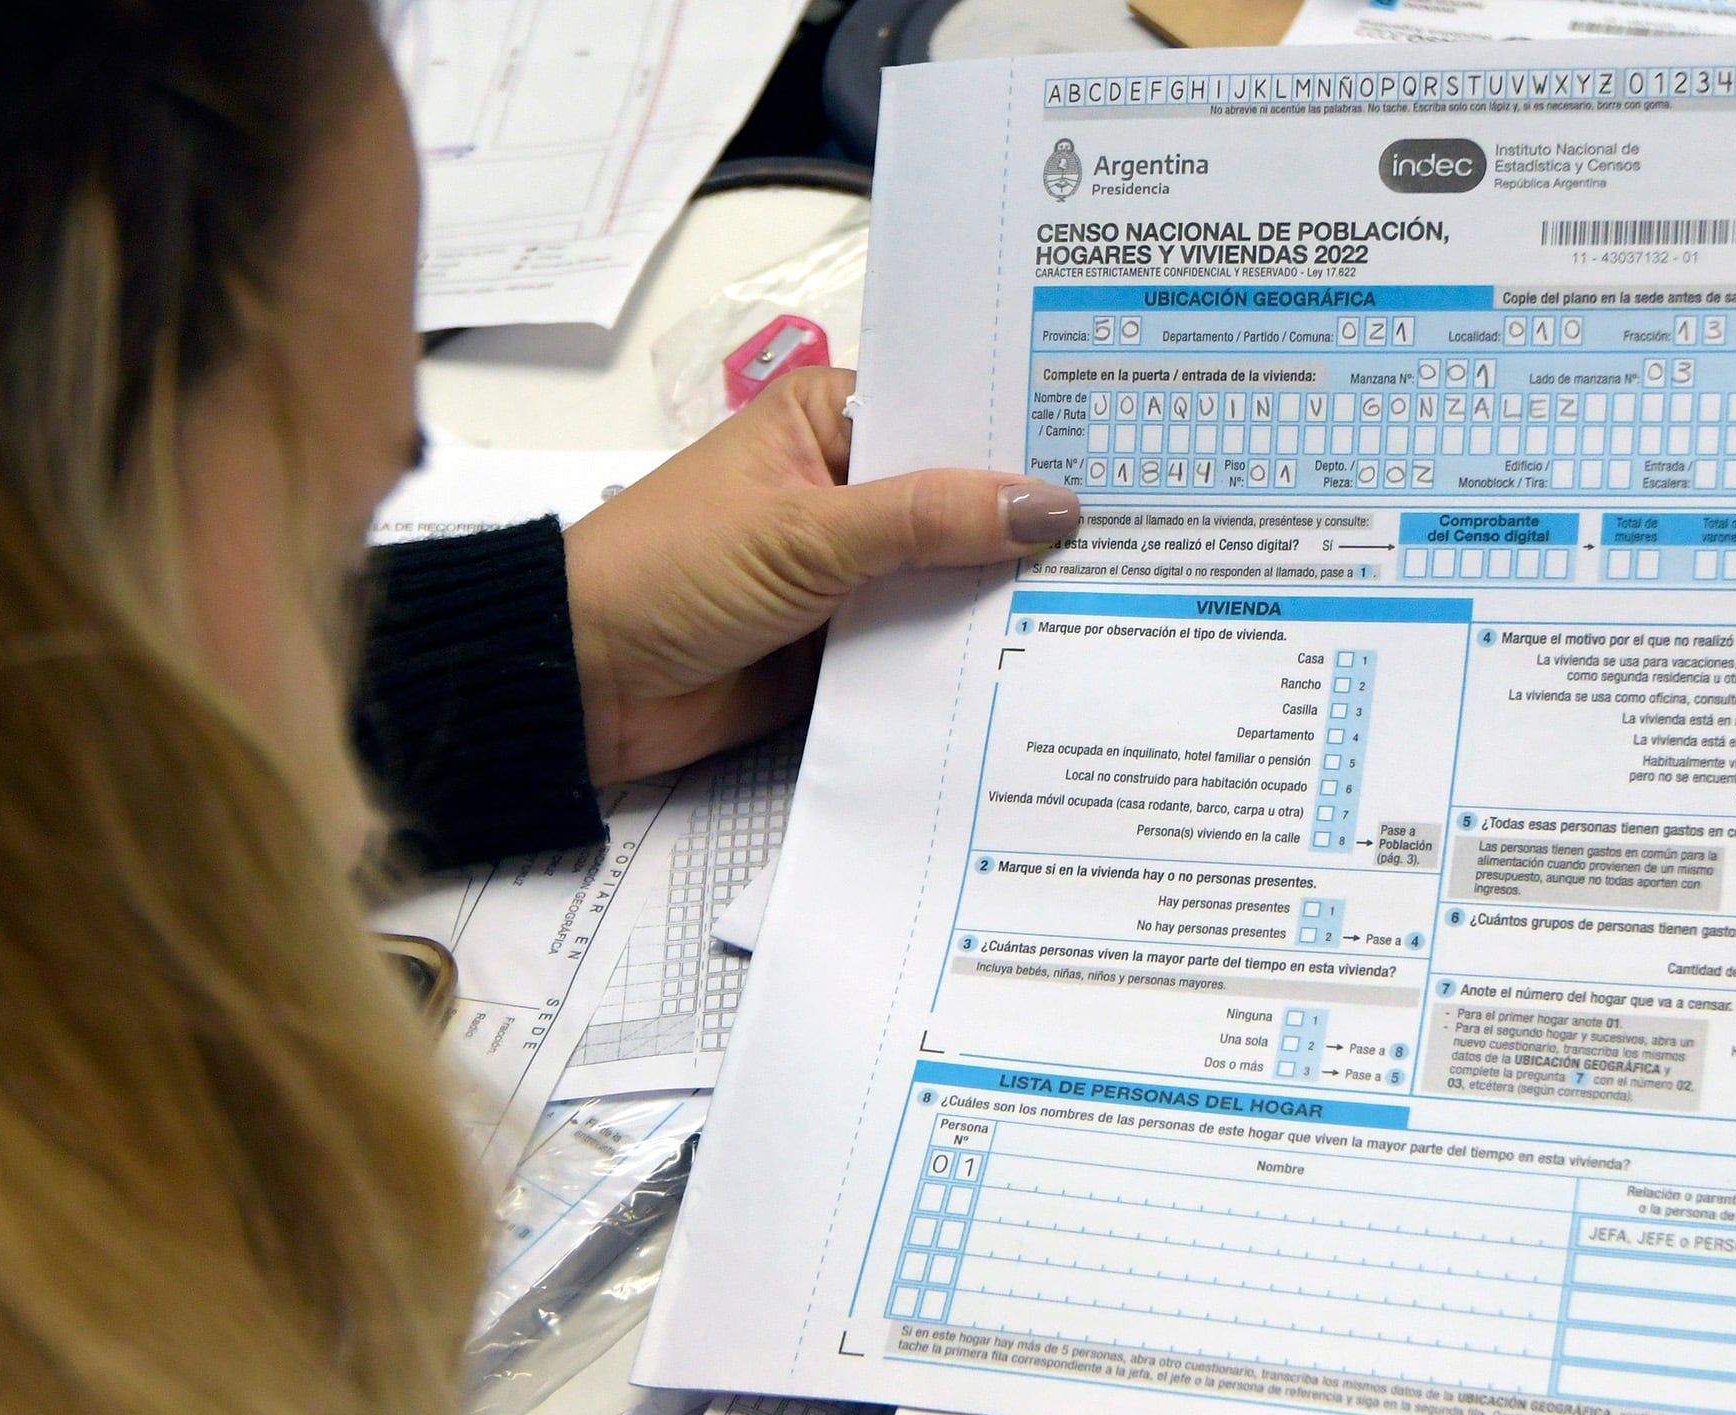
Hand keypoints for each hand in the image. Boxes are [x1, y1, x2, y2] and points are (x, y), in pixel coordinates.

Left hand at [560, 365, 1079, 782]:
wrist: (585, 681)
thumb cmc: (671, 570)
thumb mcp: (809, 531)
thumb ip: (930, 520)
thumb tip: (1050, 507)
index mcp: (829, 422)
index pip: (947, 411)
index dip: (1023, 430)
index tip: (1121, 441)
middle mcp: (847, 489)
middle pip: (961, 500)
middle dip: (1030, 522)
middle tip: (1151, 529)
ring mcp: (851, 573)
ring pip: (951, 578)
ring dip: (1008, 596)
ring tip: (1125, 597)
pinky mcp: (848, 647)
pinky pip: (925, 647)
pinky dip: (970, 657)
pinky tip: (1051, 661)